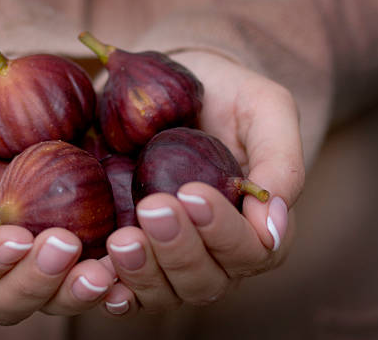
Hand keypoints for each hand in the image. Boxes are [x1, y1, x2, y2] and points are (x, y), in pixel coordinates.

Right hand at [0, 61, 113, 324]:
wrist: (21, 81)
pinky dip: (116, 285)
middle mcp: (1, 258)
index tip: (18, 235)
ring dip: (77, 293)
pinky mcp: (88, 240)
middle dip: (36, 282)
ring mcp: (46, 253)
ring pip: (55, 299)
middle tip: (65, 245)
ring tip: (105, 271)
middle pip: (9, 300)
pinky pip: (100, 277)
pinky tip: (129, 276)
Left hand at [99, 51, 303, 315]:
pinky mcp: (132, 251)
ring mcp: (169, 256)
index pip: (251, 251)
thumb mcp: (265, 108)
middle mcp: (214, 252)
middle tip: (152, 207)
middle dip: (179, 249)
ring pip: (164, 292)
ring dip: (143, 272)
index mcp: (254, 225)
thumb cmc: (227, 95)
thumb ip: (281, 161)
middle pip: (205, 279)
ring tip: (121, 240)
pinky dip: (112, 287)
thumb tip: (274, 225)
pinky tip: (96, 276)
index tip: (192, 194)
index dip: (224, 232)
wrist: (171, 85)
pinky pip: (124, 288)